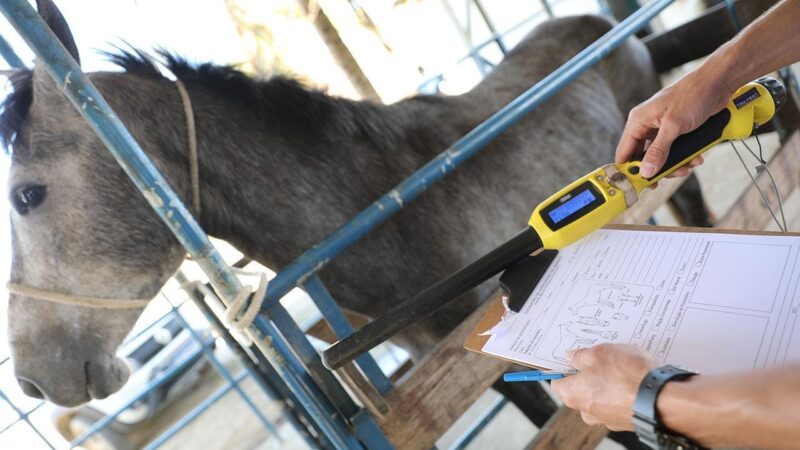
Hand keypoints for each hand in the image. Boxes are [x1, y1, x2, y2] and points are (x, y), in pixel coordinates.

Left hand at [550, 344, 655, 430]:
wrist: (660, 398)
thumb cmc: (626, 375)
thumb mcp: (599, 353)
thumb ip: (581, 356)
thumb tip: (572, 356)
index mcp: (573, 394)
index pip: (557, 383)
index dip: (563, 369)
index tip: (571, 358)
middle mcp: (587, 411)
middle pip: (580, 390)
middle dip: (589, 374)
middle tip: (601, 358)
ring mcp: (607, 418)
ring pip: (601, 396)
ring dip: (608, 382)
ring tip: (623, 367)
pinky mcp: (625, 420)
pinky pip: (619, 402)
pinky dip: (624, 392)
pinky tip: (634, 379)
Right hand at [615, 66, 733, 179]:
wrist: (718, 83)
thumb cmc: (693, 95)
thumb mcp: (673, 127)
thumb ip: (658, 151)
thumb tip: (646, 171)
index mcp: (638, 121)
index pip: (624, 151)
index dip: (629, 169)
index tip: (637, 184)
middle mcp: (647, 125)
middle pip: (643, 157)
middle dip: (658, 169)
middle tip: (670, 175)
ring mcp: (662, 128)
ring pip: (661, 156)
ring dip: (675, 164)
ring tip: (688, 166)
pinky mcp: (676, 130)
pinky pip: (675, 151)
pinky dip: (685, 157)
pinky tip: (696, 157)